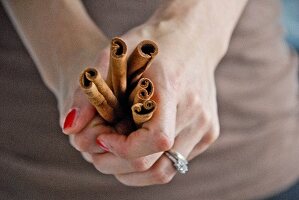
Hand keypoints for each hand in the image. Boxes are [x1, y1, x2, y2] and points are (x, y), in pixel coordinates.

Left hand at [61, 24, 219, 185]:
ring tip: (116, 149)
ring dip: (133, 170)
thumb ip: (87, 91)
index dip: (123, 149)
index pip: (155, 139)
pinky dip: (151, 161)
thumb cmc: (152, 46)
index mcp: (174, 88)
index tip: (102, 137)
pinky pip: (175, 162)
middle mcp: (196, 112)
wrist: (192, 40)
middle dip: (118, 166)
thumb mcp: (115, 55)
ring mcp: (205, 126)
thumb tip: (68, 128)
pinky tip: (138, 141)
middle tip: (100, 149)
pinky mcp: (208, 134)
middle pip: (156, 165)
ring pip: (165, 172)